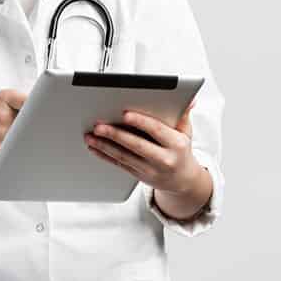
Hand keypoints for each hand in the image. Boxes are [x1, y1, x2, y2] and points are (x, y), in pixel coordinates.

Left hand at [83, 104, 202, 194]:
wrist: (184, 181)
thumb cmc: (181, 151)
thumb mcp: (186, 132)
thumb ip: (182, 114)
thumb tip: (189, 100)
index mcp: (177, 144)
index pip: (156, 130)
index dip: (140, 122)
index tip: (125, 114)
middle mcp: (164, 159)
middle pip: (136, 145)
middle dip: (115, 134)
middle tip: (99, 126)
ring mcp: (150, 170)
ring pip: (124, 156)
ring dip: (104, 145)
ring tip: (91, 135)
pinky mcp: (139, 175)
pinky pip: (119, 164)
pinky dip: (104, 155)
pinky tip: (94, 147)